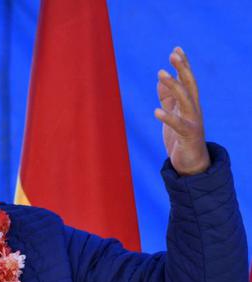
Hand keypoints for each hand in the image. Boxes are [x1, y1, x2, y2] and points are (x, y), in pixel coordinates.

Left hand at [155, 47, 209, 175]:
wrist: (192, 164)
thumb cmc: (181, 138)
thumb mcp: (173, 115)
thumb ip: (168, 99)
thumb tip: (161, 82)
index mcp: (190, 104)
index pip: (188, 80)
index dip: (183, 65)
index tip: (177, 48)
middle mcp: (194, 110)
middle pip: (190, 85)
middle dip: (183, 69)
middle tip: (174, 53)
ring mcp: (193, 122)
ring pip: (185, 100)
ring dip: (174, 85)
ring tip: (161, 73)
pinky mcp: (188, 136)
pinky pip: (178, 125)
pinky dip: (168, 117)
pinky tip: (156, 111)